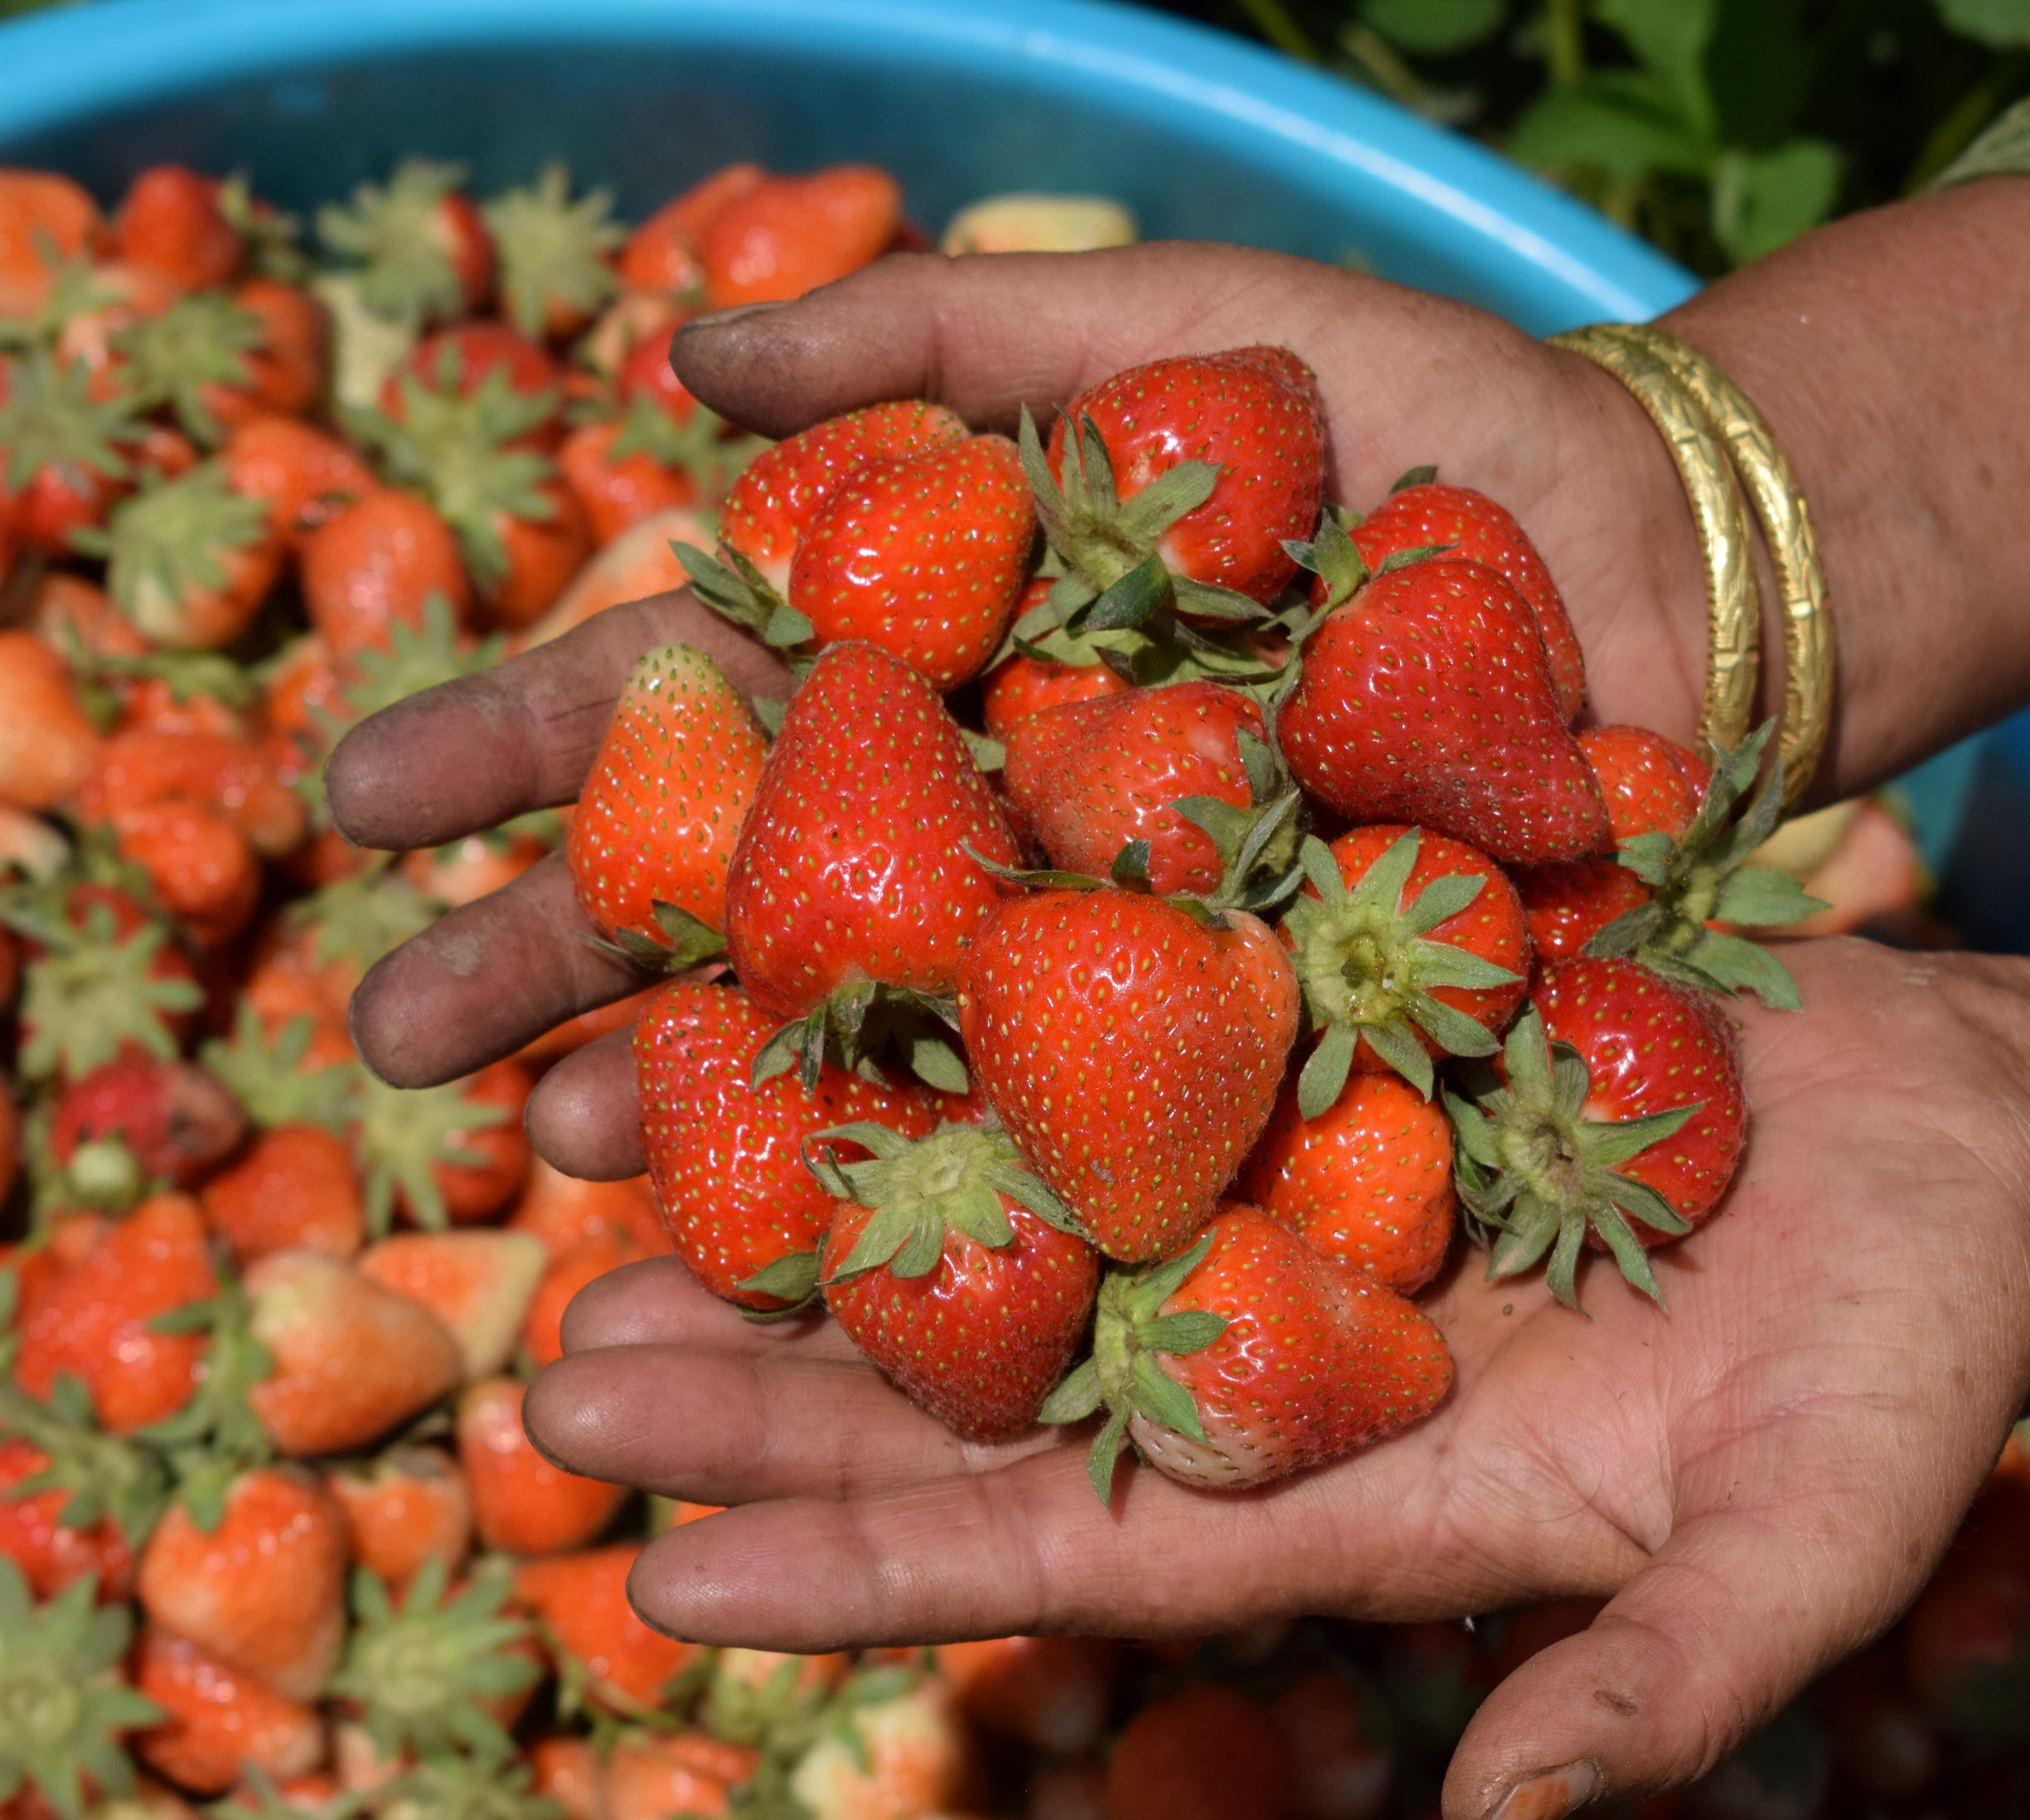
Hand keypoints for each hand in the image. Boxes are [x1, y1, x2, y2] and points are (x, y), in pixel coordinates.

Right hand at [325, 243, 1712, 1091]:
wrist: (1670, 568)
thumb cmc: (1419, 431)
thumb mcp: (1170, 340)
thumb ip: (934, 344)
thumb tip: (668, 359)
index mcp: (935, 666)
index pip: (689, 707)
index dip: (521, 745)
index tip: (360, 797)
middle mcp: (983, 833)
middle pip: (737, 909)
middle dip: (555, 969)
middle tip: (389, 1044)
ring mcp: (1095, 967)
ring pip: (864, 1053)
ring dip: (698, 1108)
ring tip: (558, 1154)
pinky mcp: (1226, 1077)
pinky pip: (1058, 1157)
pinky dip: (937, 1216)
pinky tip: (809, 1269)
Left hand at [519, 940, 2029, 1819]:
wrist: (1966, 1132)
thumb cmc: (1906, 1354)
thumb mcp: (1813, 1530)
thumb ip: (1666, 1675)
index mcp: (1337, 1483)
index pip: (1057, 1553)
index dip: (864, 1574)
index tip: (667, 1590)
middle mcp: (1260, 1336)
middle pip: (967, 1383)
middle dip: (763, 1394)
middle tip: (553, 1386)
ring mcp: (1272, 1166)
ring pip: (989, 1190)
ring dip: (803, 1195)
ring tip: (594, 1183)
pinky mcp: (1312, 1005)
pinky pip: (1097, 999)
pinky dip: (957, 984)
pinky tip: (803, 947)